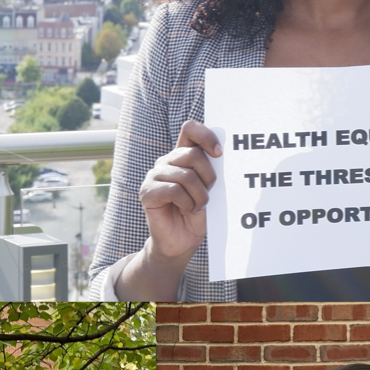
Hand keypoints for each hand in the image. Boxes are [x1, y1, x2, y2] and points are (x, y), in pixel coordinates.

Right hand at [141, 120, 222, 262]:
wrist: (182, 241)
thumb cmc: (198, 213)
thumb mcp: (210, 188)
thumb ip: (212, 168)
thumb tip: (222, 152)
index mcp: (182, 155)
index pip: (191, 128)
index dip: (206, 136)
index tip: (219, 154)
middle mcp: (167, 161)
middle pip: (193, 154)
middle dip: (208, 178)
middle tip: (207, 195)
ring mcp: (154, 175)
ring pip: (186, 175)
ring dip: (199, 196)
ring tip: (196, 206)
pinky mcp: (147, 192)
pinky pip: (174, 190)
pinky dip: (186, 203)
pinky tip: (185, 209)